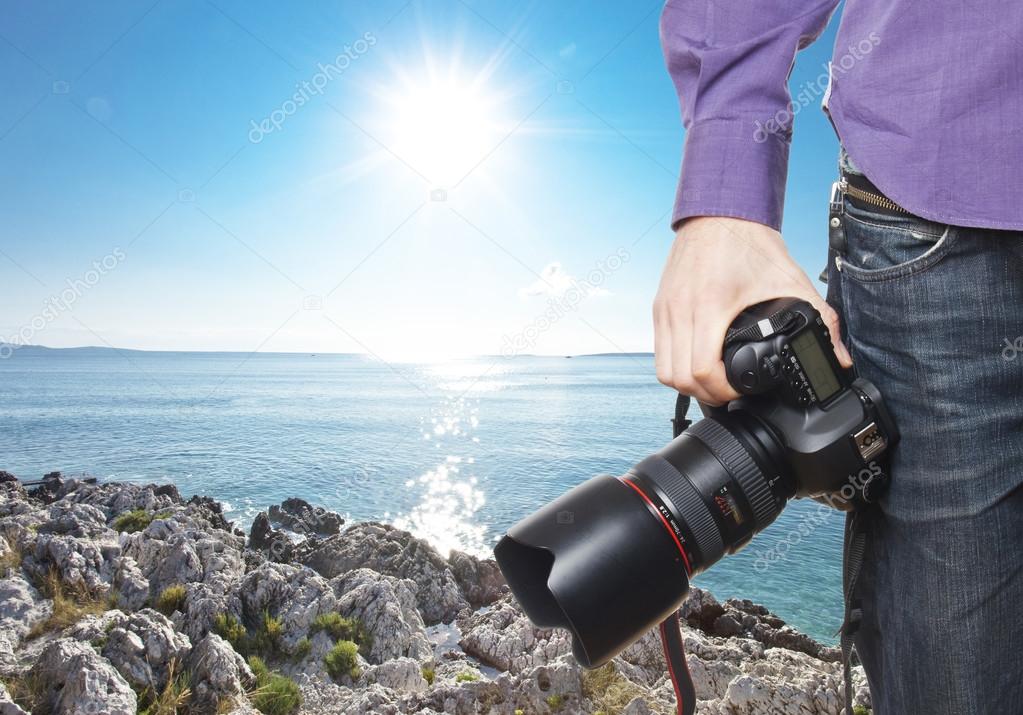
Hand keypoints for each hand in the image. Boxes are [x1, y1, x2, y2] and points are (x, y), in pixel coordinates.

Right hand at [653, 216, 852, 405]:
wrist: (719, 212)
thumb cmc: (748, 242)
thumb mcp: (791, 280)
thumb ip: (822, 319)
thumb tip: (840, 358)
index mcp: (710, 305)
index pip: (701, 369)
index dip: (720, 391)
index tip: (739, 391)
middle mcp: (680, 309)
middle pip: (678, 378)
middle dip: (704, 394)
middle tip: (728, 393)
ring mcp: (665, 308)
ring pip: (663, 370)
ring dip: (686, 384)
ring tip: (711, 383)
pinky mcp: (660, 306)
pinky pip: (659, 350)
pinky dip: (675, 365)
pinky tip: (697, 361)